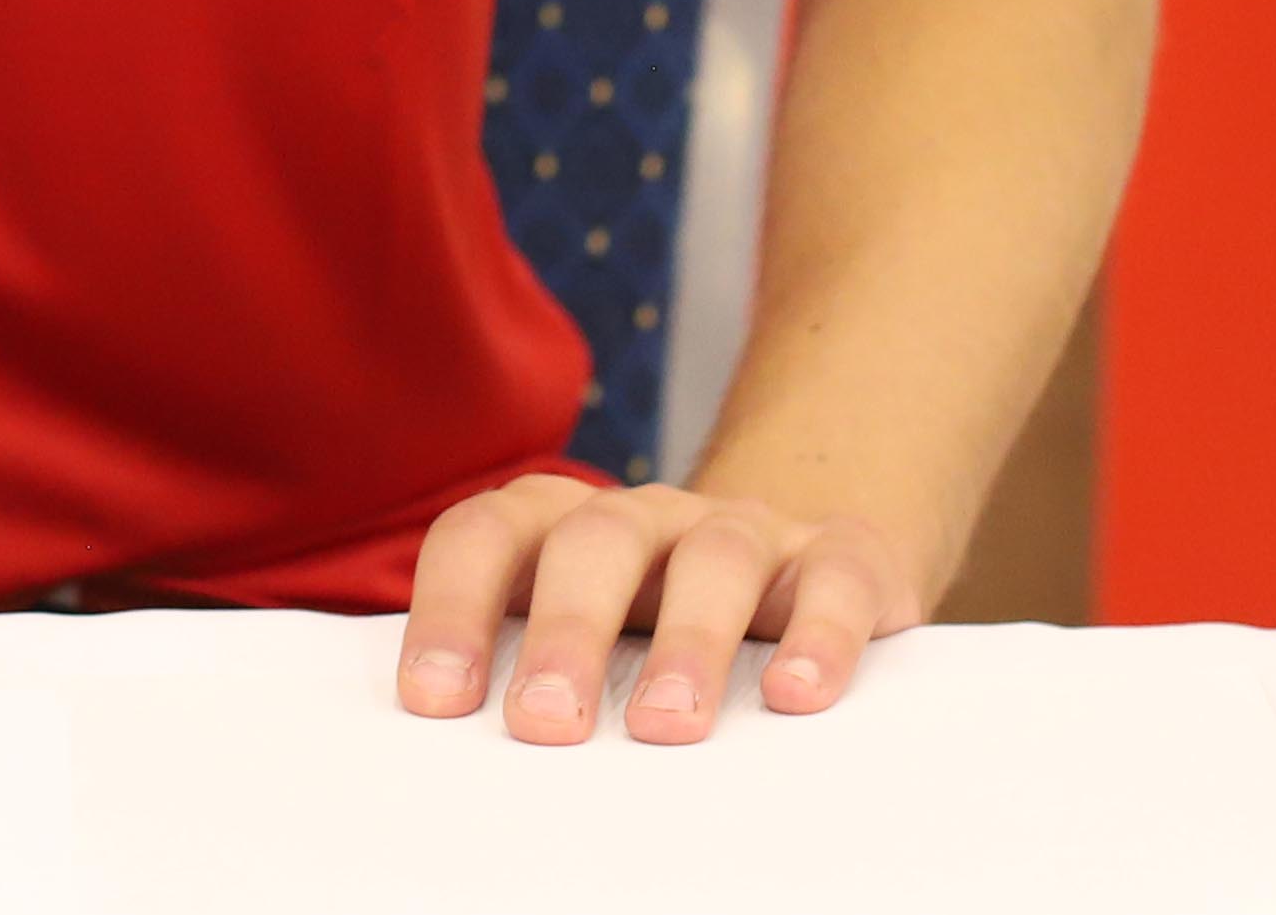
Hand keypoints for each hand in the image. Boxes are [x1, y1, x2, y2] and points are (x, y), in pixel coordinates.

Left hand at [392, 474, 927, 745]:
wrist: (803, 561)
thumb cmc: (661, 624)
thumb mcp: (588, 641)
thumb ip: (525, 673)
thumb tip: (451, 760)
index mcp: (561, 525)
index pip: (486, 538)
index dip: (452, 609)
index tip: (434, 700)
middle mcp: (646, 516)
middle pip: (592, 544)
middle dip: (564, 632)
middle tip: (544, 723)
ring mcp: (745, 529)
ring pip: (713, 558)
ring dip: (687, 641)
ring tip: (666, 726)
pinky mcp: (841, 557)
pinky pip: (832, 577)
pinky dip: (820, 633)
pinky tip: (797, 694)